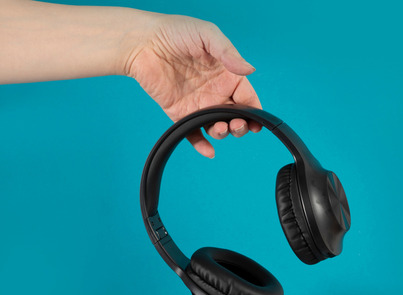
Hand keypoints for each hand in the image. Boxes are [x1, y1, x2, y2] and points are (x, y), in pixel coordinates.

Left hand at [125, 15, 260, 157]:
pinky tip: (209, 151)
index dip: (255, 111)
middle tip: (236, 125)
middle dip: (241, 125)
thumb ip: (229, 53)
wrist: (141, 41)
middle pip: (236, 117)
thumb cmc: (175, 32)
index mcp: (227, 76)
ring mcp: (198, 104)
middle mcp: (216, 93)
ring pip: (217, 127)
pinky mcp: (179, 113)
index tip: (257, 121)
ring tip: (219, 128)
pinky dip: (201, 145)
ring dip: (223, 133)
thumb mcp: (207, 35)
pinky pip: (193, 133)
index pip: (248, 98)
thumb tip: (250, 69)